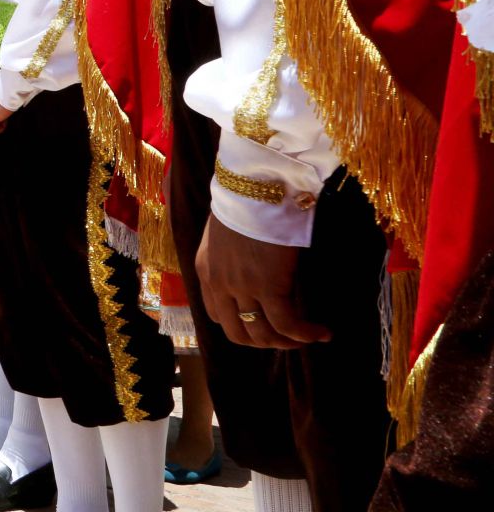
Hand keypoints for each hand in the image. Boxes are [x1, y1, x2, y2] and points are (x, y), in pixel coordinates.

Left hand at [198, 214, 330, 349]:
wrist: (255, 187)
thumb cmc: (246, 202)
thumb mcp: (226, 234)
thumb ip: (232, 258)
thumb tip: (254, 271)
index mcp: (206, 270)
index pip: (216, 315)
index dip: (242, 326)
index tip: (265, 324)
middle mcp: (219, 282)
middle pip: (238, 333)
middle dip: (265, 342)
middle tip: (290, 338)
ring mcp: (241, 287)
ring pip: (263, 333)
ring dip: (288, 342)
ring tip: (309, 337)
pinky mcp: (268, 286)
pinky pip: (287, 324)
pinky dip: (306, 333)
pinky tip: (322, 332)